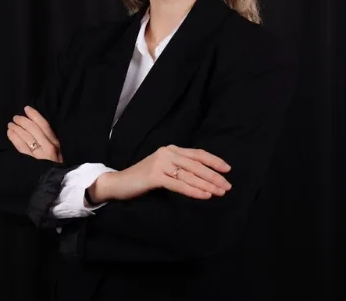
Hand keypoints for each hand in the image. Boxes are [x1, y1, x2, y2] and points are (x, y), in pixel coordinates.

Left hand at [7, 106, 63, 162]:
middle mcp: (48, 147)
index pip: (44, 125)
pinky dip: (14, 138)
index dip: (34, 115)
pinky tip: (10, 133)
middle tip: (15, 118)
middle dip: (23, 121)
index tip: (27, 109)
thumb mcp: (59, 150)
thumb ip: (51, 139)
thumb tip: (37, 125)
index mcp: (56, 142)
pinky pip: (20, 148)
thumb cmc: (58, 164)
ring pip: (26, 137)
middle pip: (33, 130)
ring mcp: (39, 155)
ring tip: (10, 124)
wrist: (57, 182)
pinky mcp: (31, 162)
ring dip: (16, 128)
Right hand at [88, 145, 231, 202]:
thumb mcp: (162, 168)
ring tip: (220, 192)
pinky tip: (204, 195)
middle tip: (227, 186)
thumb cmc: (142, 178)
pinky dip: (193, 190)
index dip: (214, 161)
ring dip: (207, 185)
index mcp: (171, 149)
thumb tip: (203, 177)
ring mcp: (160, 163)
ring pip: (190, 175)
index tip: (227, 170)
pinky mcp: (154, 176)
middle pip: (197, 165)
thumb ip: (179, 168)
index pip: (197, 154)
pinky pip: (179, 184)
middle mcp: (167, 153)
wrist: (118, 183)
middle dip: (214, 176)